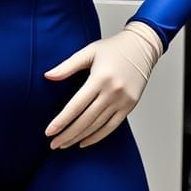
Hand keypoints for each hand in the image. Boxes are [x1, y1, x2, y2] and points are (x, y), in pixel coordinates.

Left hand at [43, 21, 162, 149]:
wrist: (142, 46)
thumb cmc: (114, 48)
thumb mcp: (89, 51)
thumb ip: (67, 66)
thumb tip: (48, 76)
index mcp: (100, 78)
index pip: (76, 106)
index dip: (61, 121)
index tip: (49, 132)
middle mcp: (112, 92)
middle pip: (86, 120)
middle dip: (68, 134)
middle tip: (53, 144)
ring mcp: (122, 101)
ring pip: (97, 126)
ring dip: (79, 137)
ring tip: (65, 144)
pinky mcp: (130, 106)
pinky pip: (111, 126)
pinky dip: (97, 136)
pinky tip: (84, 141)